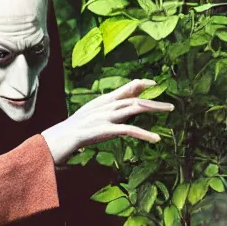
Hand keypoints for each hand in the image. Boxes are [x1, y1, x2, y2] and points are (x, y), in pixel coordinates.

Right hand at [41, 78, 174, 163]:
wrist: (55, 140)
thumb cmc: (70, 132)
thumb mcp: (88, 118)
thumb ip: (103, 113)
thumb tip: (116, 113)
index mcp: (100, 102)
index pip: (124, 89)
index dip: (140, 85)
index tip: (153, 84)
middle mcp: (103, 106)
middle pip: (133, 99)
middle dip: (153, 101)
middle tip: (171, 105)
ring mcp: (104, 117)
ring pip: (134, 108)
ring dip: (154, 110)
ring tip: (169, 112)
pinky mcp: (104, 130)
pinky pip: (129, 130)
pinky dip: (144, 134)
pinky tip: (156, 139)